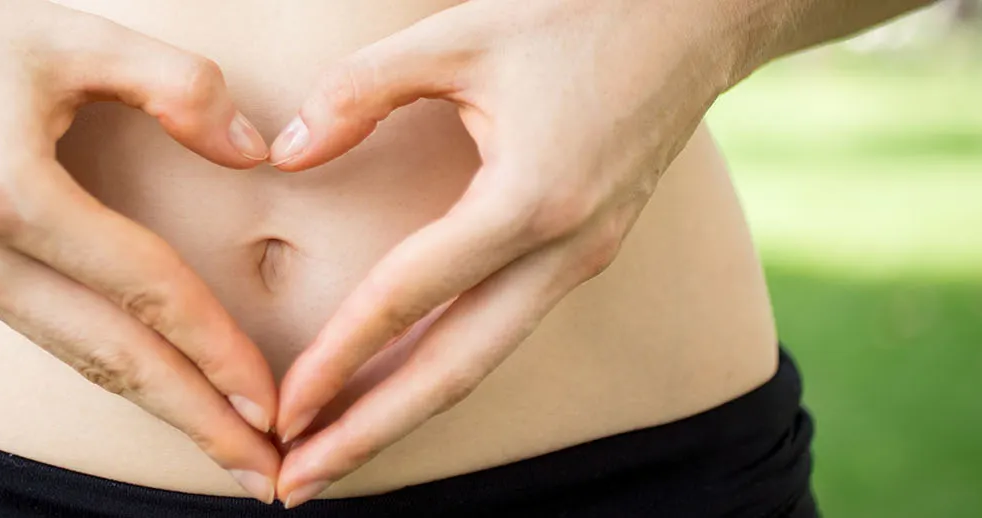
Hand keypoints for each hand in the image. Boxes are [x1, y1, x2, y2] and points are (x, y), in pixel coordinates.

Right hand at [0, 1, 280, 500]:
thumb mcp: (73, 35)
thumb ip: (177, 85)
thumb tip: (256, 153)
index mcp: (5, 192)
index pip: (139, 289)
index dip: (214, 349)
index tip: (273, 402)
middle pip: (108, 358)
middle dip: (194, 421)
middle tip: (269, 479)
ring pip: (76, 357)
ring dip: (158, 407)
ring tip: (228, 450)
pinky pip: (48, 333)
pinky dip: (112, 370)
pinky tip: (162, 389)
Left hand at [265, 0, 741, 504]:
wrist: (697, 20)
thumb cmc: (577, 17)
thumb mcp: (457, 35)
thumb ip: (361, 90)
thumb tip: (288, 153)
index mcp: (530, 200)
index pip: (410, 297)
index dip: (339, 358)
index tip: (283, 410)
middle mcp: (563, 251)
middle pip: (453, 372)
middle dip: (370, 434)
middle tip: (297, 485)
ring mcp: (579, 262)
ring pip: (480, 364)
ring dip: (403, 415)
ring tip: (332, 458)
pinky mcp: (582, 257)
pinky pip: (501, 332)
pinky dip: (440, 373)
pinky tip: (393, 392)